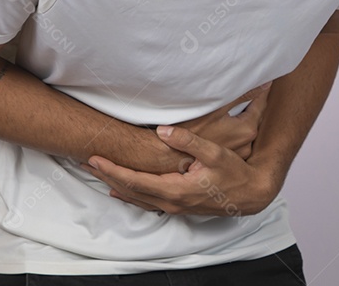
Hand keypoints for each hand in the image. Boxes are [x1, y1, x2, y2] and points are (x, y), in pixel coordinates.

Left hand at [82, 125, 278, 216]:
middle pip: (130, 191)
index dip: (113, 170)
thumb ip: (187, 141)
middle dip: (108, 176)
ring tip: (98, 173)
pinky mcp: (179, 207)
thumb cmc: (234, 173)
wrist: (250, 195)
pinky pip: (147, 203)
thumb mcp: (214, 152)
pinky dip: (131, 195)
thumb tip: (163, 130)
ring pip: (137, 199)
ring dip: (116, 185)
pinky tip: (122, 191)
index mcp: (176, 189)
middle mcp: (171, 202)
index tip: (96, 159)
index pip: (135, 181)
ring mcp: (175, 207)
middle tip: (87, 162)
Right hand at [173, 81, 270, 160]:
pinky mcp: (225, 158)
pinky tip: (224, 121)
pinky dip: (233, 128)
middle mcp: (246, 144)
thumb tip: (265, 84)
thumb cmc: (189, 129)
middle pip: (253, 116)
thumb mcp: (216, 107)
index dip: (261, 90)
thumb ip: (242, 95)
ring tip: (238, 103)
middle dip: (253, 102)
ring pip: (244, 128)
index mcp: (246, 130)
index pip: (259, 104)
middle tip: (252, 87)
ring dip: (242, 116)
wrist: (166, 156)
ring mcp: (236, 153)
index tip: (263, 79)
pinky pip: (234, 138)